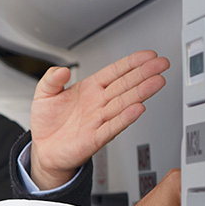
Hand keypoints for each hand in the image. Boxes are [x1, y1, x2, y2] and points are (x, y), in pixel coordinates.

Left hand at [30, 50, 169, 188]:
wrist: (44, 150)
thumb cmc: (48, 122)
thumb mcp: (43, 94)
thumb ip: (51, 79)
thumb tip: (62, 70)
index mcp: (90, 89)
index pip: (115, 72)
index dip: (131, 63)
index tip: (148, 55)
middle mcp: (99, 103)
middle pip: (125, 85)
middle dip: (144, 74)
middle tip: (161, 64)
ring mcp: (99, 120)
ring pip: (124, 103)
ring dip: (141, 92)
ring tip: (156, 82)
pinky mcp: (95, 138)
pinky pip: (112, 127)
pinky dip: (124, 118)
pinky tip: (137, 109)